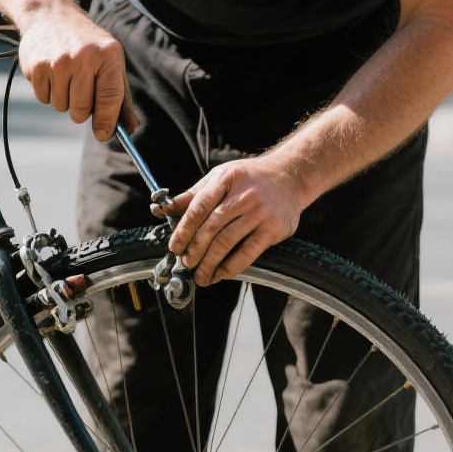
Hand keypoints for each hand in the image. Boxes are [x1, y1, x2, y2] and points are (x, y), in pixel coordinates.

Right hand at [18, 9, 136, 140]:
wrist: (51, 15)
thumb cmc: (87, 46)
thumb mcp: (110, 64)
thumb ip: (120, 98)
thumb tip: (129, 129)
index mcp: (107, 55)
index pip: (110, 98)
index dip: (106, 121)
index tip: (103, 134)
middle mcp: (83, 57)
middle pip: (81, 110)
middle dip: (81, 110)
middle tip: (80, 90)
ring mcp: (58, 62)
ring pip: (61, 107)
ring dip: (64, 100)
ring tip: (65, 76)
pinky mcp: (37, 66)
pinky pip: (44, 99)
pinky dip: (48, 92)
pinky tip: (51, 73)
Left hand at [156, 154, 305, 285]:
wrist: (291, 177)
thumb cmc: (250, 179)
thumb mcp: (220, 178)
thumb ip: (192, 196)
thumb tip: (162, 209)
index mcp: (226, 179)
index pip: (198, 207)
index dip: (183, 230)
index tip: (175, 247)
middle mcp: (243, 194)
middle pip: (211, 228)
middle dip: (195, 250)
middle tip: (187, 263)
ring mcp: (259, 212)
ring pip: (227, 242)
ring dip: (210, 263)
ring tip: (201, 275)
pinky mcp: (272, 229)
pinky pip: (247, 253)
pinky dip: (231, 267)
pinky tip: (220, 274)